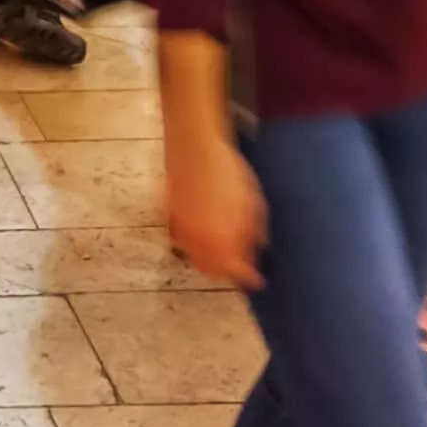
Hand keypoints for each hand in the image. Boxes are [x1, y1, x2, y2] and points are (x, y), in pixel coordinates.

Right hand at [167, 129, 268, 291]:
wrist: (195, 147)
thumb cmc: (229, 171)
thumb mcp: (252, 203)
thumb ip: (253, 232)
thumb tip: (257, 249)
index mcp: (222, 239)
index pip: (234, 271)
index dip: (247, 277)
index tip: (256, 280)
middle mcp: (198, 240)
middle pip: (211, 270)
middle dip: (226, 272)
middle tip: (238, 267)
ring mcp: (181, 229)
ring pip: (194, 258)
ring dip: (208, 261)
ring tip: (221, 254)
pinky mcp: (169, 218)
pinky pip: (181, 241)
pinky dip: (193, 246)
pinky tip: (203, 237)